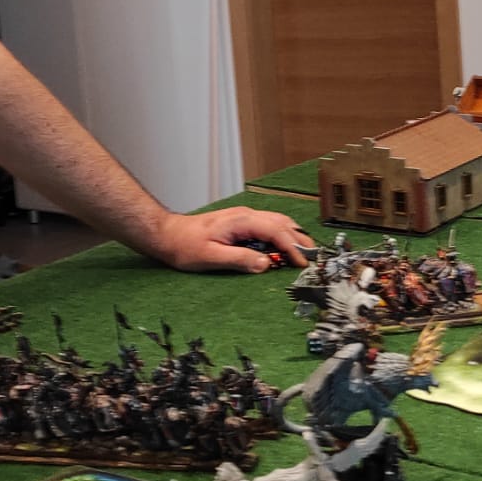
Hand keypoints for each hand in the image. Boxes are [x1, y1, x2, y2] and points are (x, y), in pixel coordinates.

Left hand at [146, 206, 314, 272]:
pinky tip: (283, 245)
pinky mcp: (240, 223)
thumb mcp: (211, 257)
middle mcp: (246, 215)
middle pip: (281, 224)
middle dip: (299, 239)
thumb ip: (239, 260)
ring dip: (292, 235)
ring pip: (277, 222)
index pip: (276, 231)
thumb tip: (266, 265)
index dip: (292, 247)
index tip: (302, 263)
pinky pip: (267, 225)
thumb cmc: (185, 245)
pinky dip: (281, 234)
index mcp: (241, 221)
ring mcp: (244, 217)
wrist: (168, 234)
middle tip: (313, 257)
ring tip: (304, 251)